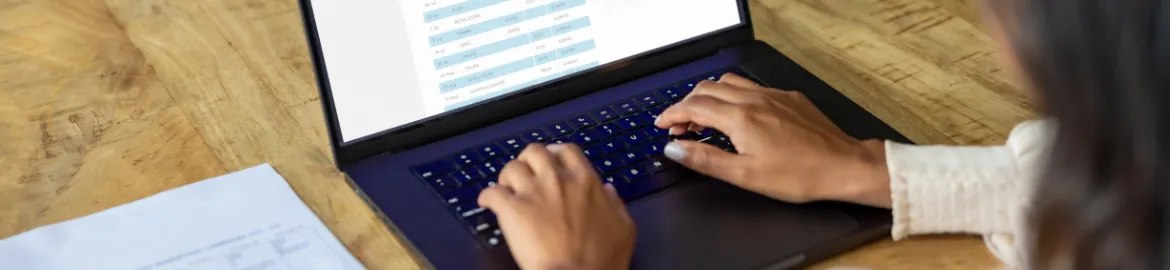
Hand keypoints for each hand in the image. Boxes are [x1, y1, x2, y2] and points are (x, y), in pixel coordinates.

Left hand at [478, 143, 635, 269]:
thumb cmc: (601, 260)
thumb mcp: (623, 227)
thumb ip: (615, 204)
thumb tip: (607, 190)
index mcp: (585, 181)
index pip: (567, 150)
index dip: (555, 153)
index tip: (552, 161)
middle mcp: (557, 180)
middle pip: (535, 151)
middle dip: (528, 160)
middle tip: (527, 173)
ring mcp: (533, 192)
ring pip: (511, 168)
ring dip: (507, 177)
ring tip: (507, 188)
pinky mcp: (512, 210)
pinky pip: (492, 193)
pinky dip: (487, 196)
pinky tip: (488, 202)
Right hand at [654, 73, 891, 207]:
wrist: (843, 166)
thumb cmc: (798, 175)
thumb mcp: (744, 175)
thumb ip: (705, 159)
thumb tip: (675, 148)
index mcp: (740, 118)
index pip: (693, 106)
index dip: (672, 114)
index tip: (662, 124)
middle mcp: (754, 99)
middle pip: (707, 89)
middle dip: (687, 104)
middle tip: (679, 126)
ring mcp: (773, 95)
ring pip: (729, 83)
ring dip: (709, 96)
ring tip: (704, 118)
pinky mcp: (788, 97)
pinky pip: (752, 87)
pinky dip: (733, 96)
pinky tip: (738, 115)